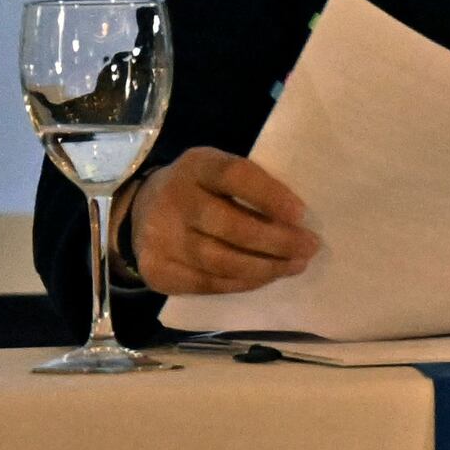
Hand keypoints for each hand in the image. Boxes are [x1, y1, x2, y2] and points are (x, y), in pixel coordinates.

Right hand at [129, 148, 317, 296]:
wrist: (140, 209)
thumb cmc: (200, 187)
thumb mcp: (218, 170)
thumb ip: (249, 185)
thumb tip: (297, 220)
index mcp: (196, 166)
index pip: (235, 177)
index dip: (270, 195)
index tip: (302, 214)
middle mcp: (173, 201)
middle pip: (229, 226)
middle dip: (276, 241)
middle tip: (309, 247)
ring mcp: (159, 239)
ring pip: (219, 261)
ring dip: (264, 267)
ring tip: (294, 265)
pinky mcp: (156, 271)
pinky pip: (205, 284)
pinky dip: (241, 283)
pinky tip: (265, 278)